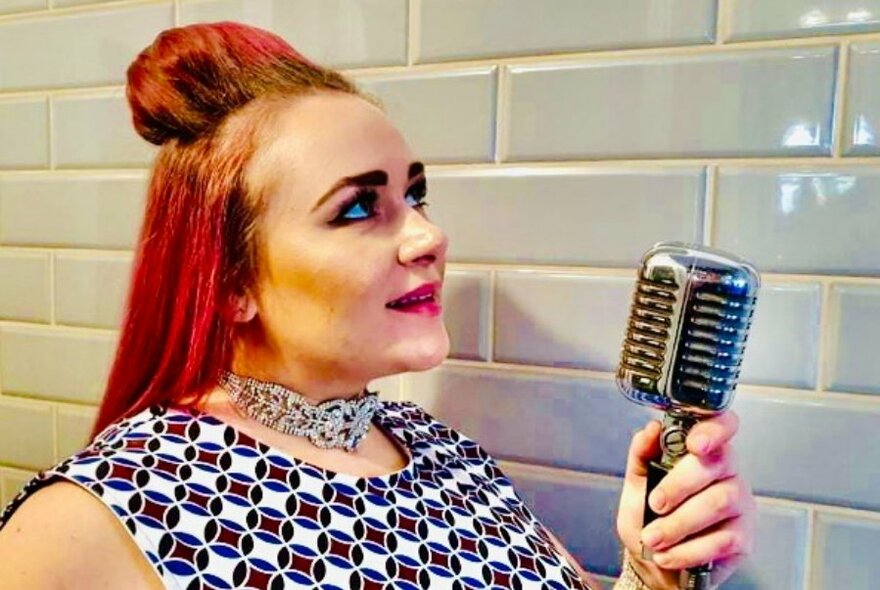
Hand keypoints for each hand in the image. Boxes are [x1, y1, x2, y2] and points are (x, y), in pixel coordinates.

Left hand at [615, 412, 755, 588]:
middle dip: (678, 486)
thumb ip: (642, 454)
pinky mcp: (743, 537)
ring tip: (654, 537)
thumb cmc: (648, 517)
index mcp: (703, 450)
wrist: (653, 563)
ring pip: (719, 502)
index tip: (694, 444)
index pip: (722, 425)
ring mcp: (740, 504)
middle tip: (654, 504)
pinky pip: (722, 540)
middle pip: (716, 464)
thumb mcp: (636, 482)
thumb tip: (651, 429)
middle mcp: (728, 472)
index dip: (713, 430)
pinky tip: (668, 554)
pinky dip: (688, 549)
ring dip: (679, 523)